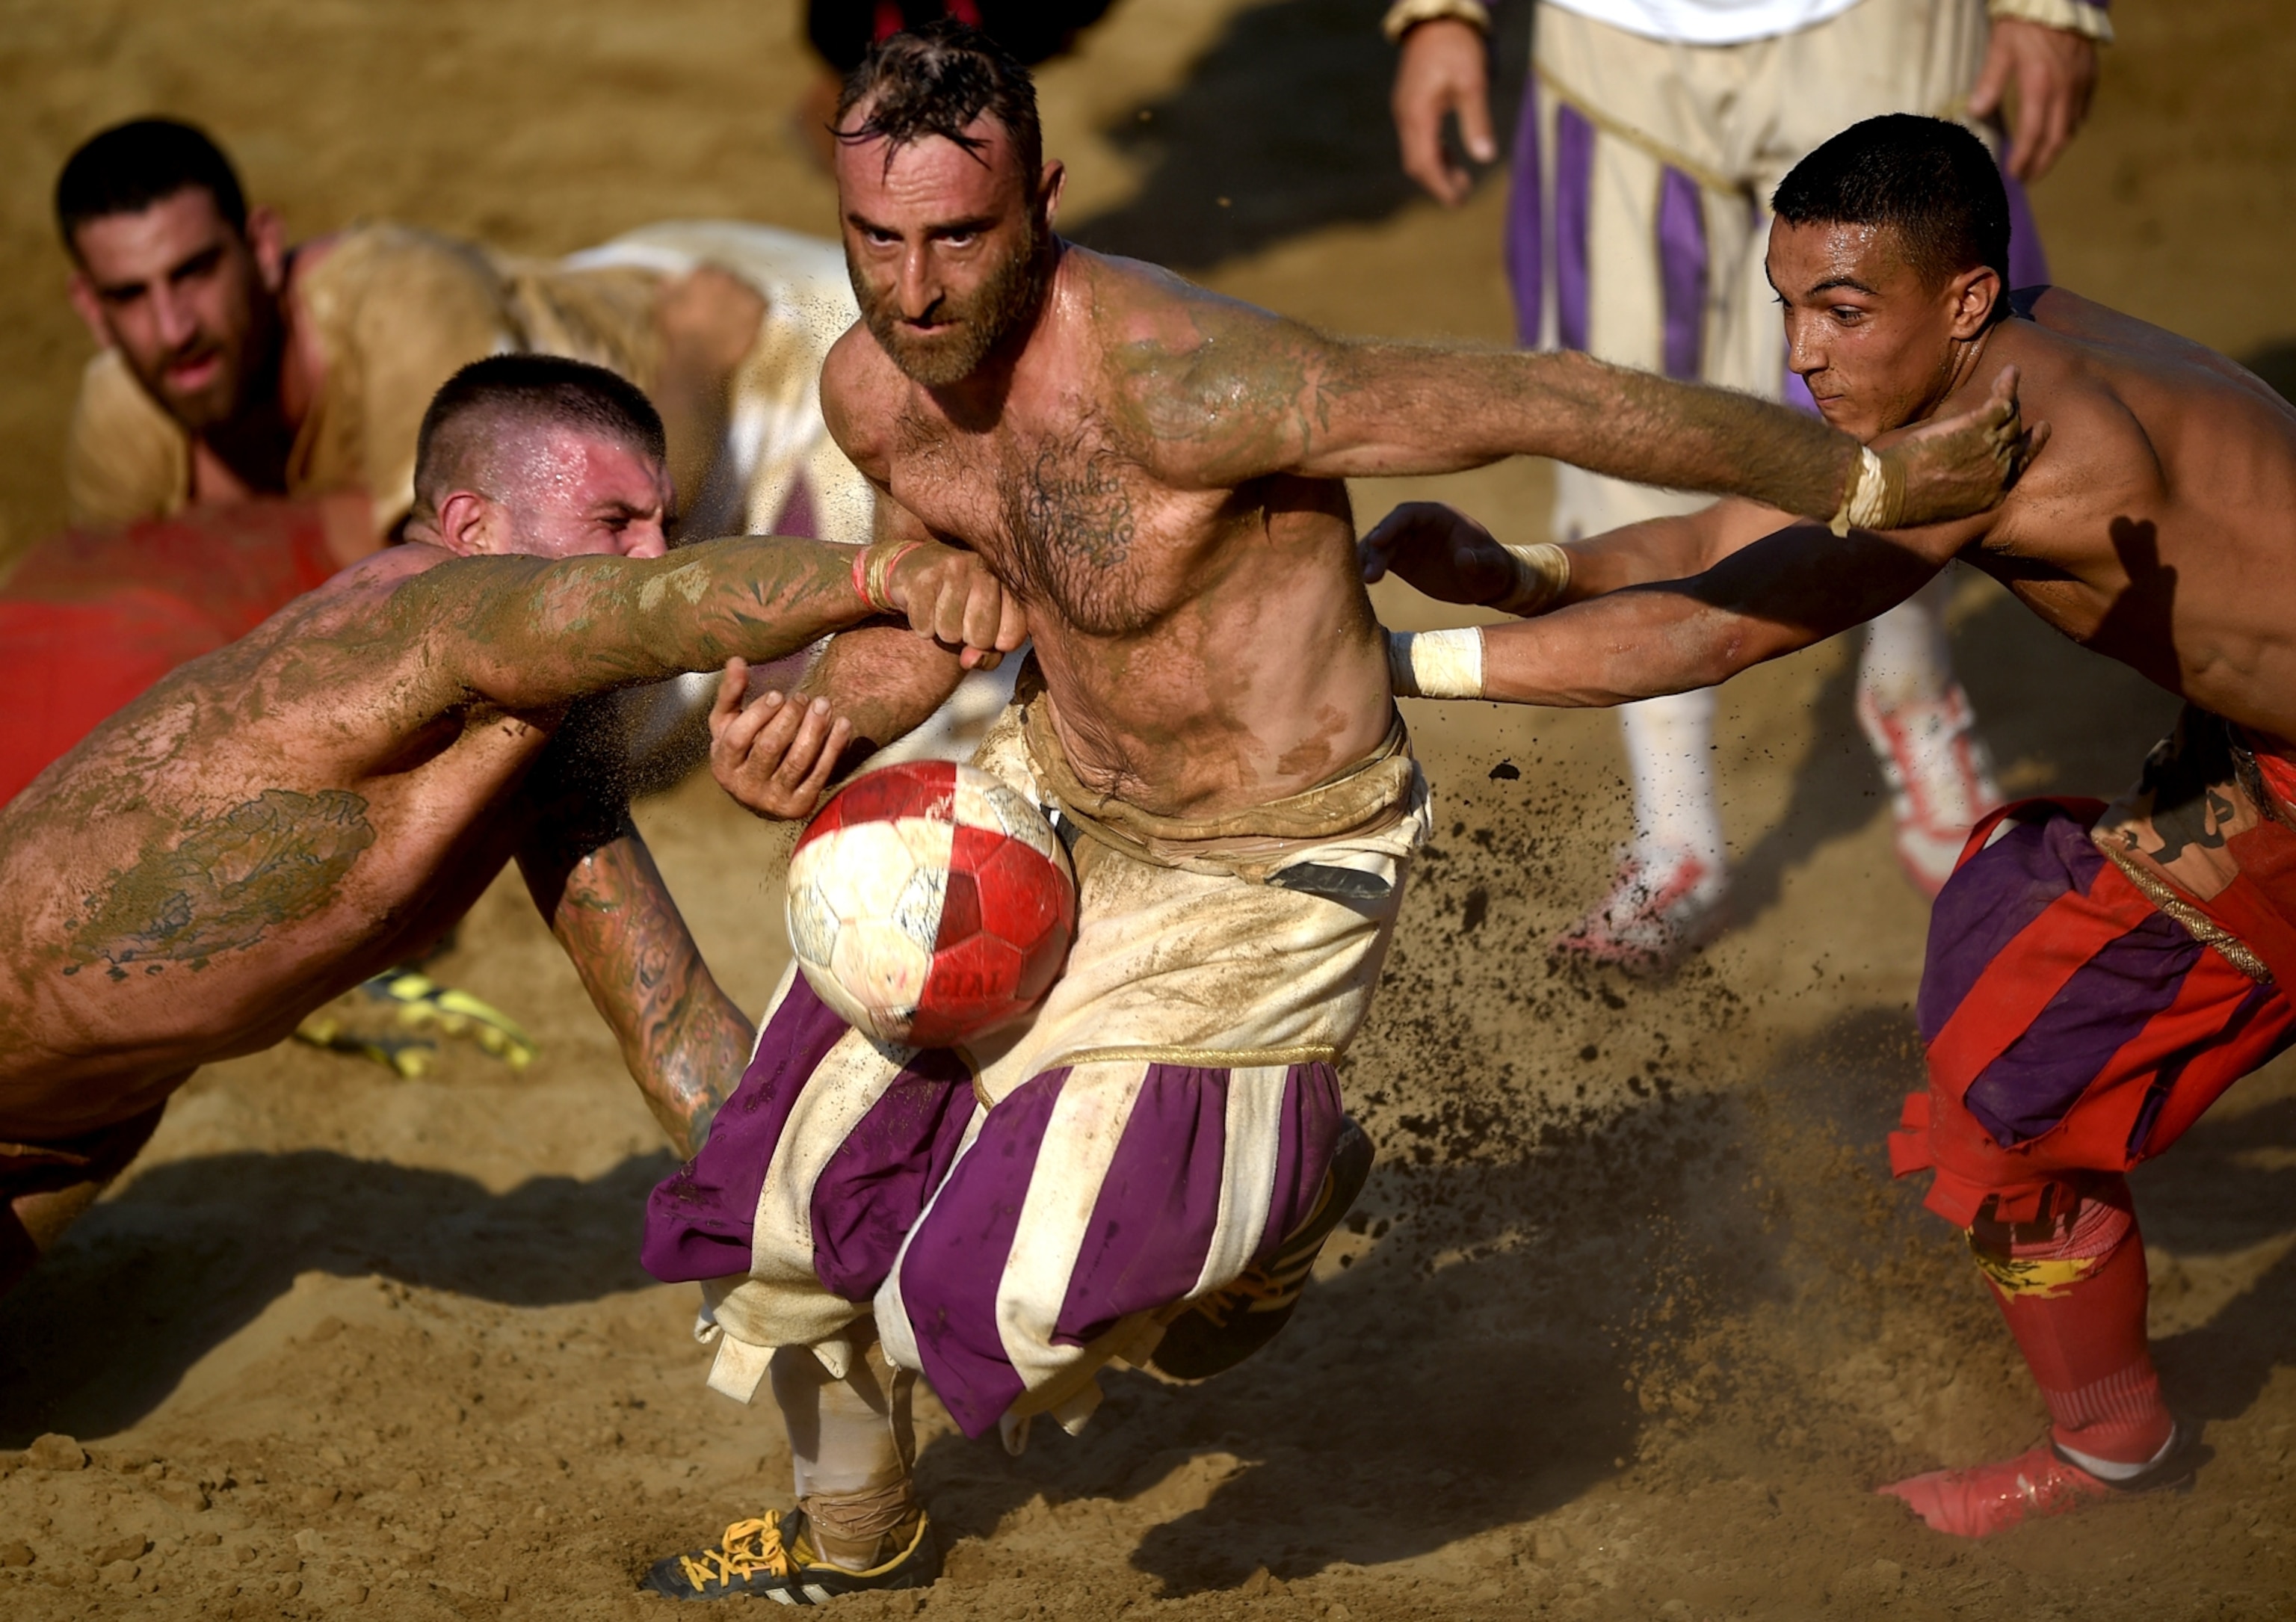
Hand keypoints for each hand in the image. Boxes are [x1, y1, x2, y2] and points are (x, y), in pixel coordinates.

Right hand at [707, 658, 853, 819]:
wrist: (759, 792)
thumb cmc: (743, 748)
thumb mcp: (728, 723)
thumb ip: (731, 693)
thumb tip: (737, 660)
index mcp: (724, 765)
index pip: (739, 738)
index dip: (759, 714)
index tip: (779, 694)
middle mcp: (745, 787)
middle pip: (769, 749)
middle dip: (790, 718)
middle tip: (805, 697)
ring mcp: (772, 800)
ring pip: (797, 761)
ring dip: (814, 730)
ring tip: (824, 705)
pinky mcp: (799, 806)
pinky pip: (819, 774)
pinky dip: (833, 748)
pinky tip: (843, 724)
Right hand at [883, 543, 1028, 669]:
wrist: (917, 567)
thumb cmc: (957, 603)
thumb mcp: (982, 629)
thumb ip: (988, 654)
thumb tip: (970, 660)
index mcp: (1006, 584)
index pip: (1012, 636)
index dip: (993, 646)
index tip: (983, 632)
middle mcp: (984, 571)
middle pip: (980, 638)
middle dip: (964, 639)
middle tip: (957, 621)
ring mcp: (953, 569)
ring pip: (949, 633)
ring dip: (940, 632)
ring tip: (940, 612)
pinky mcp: (923, 577)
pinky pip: (924, 626)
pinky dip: (922, 627)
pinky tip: (924, 608)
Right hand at [1361, 501, 1516, 604]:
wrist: (1486, 581)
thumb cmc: (1491, 567)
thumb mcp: (1490, 565)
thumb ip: (1478, 561)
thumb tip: (1464, 558)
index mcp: (1438, 515)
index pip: (1407, 514)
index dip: (1390, 525)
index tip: (1377, 541)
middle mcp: (1418, 525)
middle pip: (1388, 530)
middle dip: (1376, 548)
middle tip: (1370, 572)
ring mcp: (1407, 542)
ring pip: (1379, 547)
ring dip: (1369, 561)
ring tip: (1366, 581)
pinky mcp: (1401, 561)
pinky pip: (1379, 561)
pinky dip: (1369, 569)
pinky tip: (1362, 583)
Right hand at [1392, 19, 1495, 205]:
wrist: (1437, 17)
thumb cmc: (1457, 47)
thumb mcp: (1474, 83)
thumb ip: (1477, 121)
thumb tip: (1485, 157)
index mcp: (1418, 114)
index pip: (1424, 163)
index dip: (1441, 186)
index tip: (1460, 201)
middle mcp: (1405, 116)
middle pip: (1416, 163)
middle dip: (1438, 183)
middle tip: (1464, 195)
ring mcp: (1405, 110)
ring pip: (1415, 153)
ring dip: (1436, 169)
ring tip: (1462, 180)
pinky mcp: (1410, 105)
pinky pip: (1417, 139)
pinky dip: (1433, 154)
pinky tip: (1451, 157)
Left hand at [1883, 365, 2049, 525]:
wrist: (1892, 492)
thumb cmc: (1905, 499)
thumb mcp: (1942, 499)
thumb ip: (1957, 485)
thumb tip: (1950, 473)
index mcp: (1992, 495)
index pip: (2019, 469)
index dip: (2029, 452)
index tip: (2037, 438)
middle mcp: (2000, 473)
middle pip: (2017, 440)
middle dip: (2027, 428)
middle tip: (2033, 416)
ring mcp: (1993, 448)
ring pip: (2011, 418)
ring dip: (2012, 396)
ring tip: (2011, 377)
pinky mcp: (1979, 427)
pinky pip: (2002, 401)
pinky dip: (2008, 384)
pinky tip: (2010, 371)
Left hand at [1969, 19, 2097, 181]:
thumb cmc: (2025, 21)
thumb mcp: (2001, 47)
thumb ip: (1989, 81)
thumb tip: (1975, 112)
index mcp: (2040, 85)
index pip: (2033, 134)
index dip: (2024, 159)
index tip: (2013, 175)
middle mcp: (2065, 89)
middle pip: (2056, 139)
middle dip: (2042, 163)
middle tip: (2027, 178)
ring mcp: (2081, 82)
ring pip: (2072, 127)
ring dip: (2056, 150)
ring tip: (2040, 162)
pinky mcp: (2090, 74)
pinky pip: (2083, 110)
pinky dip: (2071, 128)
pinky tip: (2060, 134)